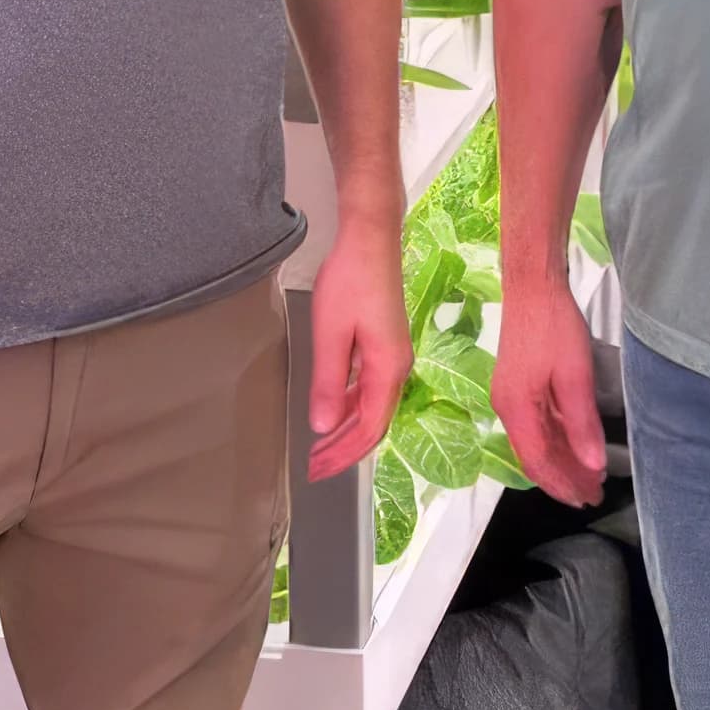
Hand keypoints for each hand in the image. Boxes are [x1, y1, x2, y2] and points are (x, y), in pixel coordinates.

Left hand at [306, 214, 410, 479]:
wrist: (370, 239)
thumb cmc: (350, 281)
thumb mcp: (331, 334)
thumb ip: (328, 382)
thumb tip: (323, 428)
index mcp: (388, 369)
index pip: (369, 429)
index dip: (343, 454)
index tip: (316, 470)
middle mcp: (397, 367)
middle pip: (373, 423)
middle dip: (344, 449)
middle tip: (313, 467)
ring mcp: (392, 356)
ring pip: (371, 406)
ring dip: (346, 430)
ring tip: (319, 447)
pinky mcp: (384, 344)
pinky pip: (369, 388)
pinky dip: (349, 406)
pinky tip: (332, 410)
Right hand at [494, 263, 607, 505]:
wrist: (533, 287)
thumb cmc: (553, 327)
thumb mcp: (575, 376)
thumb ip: (582, 423)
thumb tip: (592, 464)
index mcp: (517, 409)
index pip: (538, 462)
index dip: (563, 484)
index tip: (588, 498)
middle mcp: (507, 408)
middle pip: (534, 455)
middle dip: (563, 478)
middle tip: (593, 494)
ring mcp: (510, 397)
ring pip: (536, 441)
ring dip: (561, 460)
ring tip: (588, 476)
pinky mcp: (518, 385)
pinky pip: (537, 424)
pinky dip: (557, 440)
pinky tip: (574, 445)